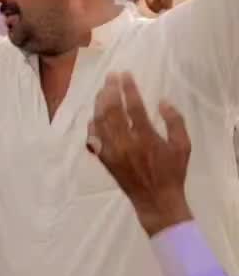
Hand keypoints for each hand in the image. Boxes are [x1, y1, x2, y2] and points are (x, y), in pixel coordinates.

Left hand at [87, 72, 192, 236]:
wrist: (156, 201)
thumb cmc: (172, 172)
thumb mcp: (183, 146)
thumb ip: (175, 121)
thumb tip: (162, 101)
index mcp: (146, 137)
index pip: (133, 106)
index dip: (128, 87)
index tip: (125, 74)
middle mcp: (126, 143)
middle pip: (112, 110)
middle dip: (110, 90)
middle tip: (110, 76)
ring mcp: (112, 151)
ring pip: (100, 122)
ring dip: (99, 103)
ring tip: (102, 91)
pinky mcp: (105, 159)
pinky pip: (93, 138)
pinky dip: (92, 125)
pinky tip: (95, 115)